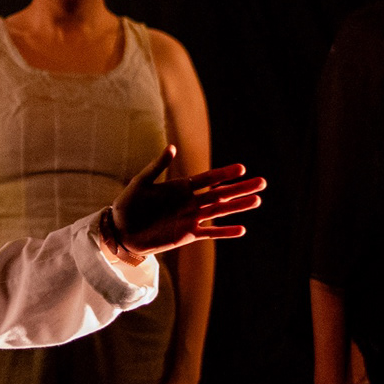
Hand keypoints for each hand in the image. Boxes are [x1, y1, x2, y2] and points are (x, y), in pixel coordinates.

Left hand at [112, 145, 265, 255]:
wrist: (120, 230)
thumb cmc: (128, 204)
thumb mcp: (141, 182)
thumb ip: (157, 166)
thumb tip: (172, 148)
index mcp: (180, 187)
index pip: (208, 179)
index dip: (224, 174)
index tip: (242, 169)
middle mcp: (190, 202)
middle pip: (220, 194)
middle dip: (241, 188)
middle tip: (262, 182)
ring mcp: (190, 218)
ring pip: (219, 212)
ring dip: (238, 207)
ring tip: (257, 200)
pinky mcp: (186, 235)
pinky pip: (209, 233)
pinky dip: (224, 232)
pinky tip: (241, 229)